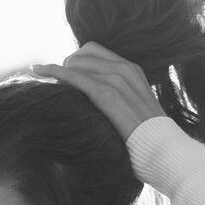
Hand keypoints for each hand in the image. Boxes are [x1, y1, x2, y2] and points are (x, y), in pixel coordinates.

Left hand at [30, 42, 166, 142]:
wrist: (166, 153)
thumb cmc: (150, 144)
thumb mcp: (136, 115)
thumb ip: (120, 103)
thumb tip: (101, 110)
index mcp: (133, 71)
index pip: (95, 52)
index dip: (76, 63)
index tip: (64, 79)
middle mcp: (125, 69)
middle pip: (82, 54)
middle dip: (65, 68)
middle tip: (54, 88)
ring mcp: (117, 80)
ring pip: (76, 64)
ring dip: (58, 73)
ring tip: (47, 87)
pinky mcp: (107, 94)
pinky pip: (75, 77)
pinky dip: (54, 72)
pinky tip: (38, 72)